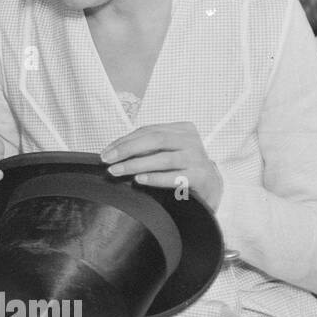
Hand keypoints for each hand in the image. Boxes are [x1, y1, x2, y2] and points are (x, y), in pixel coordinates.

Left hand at [100, 122, 222, 208]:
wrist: (210, 186)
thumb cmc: (183, 167)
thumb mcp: (167, 150)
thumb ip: (147, 147)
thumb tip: (114, 152)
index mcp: (182, 129)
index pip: (148, 131)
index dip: (124, 140)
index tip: (106, 152)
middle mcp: (191, 141)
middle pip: (155, 140)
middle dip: (127, 149)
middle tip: (108, 160)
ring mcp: (198, 158)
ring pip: (163, 159)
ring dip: (136, 165)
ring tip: (117, 171)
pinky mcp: (201, 177)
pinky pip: (175, 177)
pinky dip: (155, 178)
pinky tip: (139, 179)